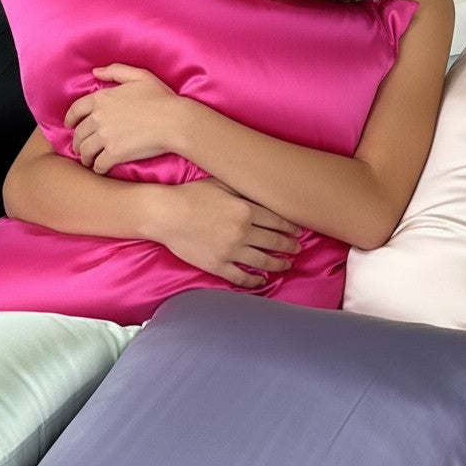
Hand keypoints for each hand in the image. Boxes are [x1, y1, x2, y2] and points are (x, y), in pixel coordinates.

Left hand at [65, 63, 176, 173]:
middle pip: (79, 133)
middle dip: (77, 141)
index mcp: (102, 98)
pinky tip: (100, 168)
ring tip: (89, 160)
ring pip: (85, 150)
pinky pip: (99, 164)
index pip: (76, 110)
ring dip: (85, 157)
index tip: (69, 126)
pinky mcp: (114, 153)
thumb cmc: (161, 98)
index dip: (69, 119)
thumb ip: (116, 71)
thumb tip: (95, 72)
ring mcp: (105, 137)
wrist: (174, 121)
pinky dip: (97, 167)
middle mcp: (98, 118)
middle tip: (80, 147)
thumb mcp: (140, 76)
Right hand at [156, 178, 304, 287]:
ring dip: (278, 264)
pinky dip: (253, 281)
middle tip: (298, 248)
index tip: (299, 231)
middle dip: (290, 246)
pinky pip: (240, 277)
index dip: (291, 227)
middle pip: (274, 241)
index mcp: (246, 210)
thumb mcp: (221, 183)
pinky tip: (261, 281)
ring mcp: (230, 251)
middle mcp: (242, 232)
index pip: (278, 221)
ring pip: (262, 261)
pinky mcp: (217, 265)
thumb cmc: (191, 194)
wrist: (165, 214)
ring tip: (287, 264)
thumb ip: (244, 190)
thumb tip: (262, 192)